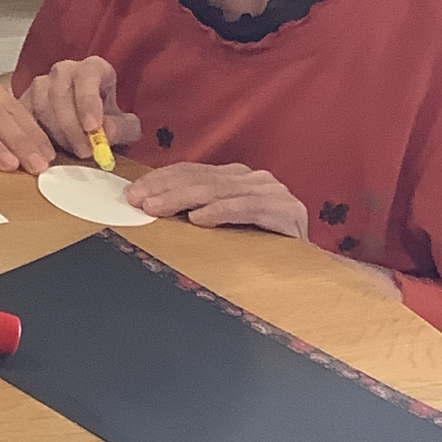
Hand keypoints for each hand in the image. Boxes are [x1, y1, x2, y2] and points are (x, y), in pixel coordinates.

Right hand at [19, 57, 141, 161]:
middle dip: (73, 127)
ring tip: (73, 152)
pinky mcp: (23, 102)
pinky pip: (25, 118)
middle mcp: (64, 71)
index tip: (93, 127)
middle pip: (61, 93)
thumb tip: (107, 131)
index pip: (87, 75)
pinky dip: (36, 137)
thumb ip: (121, 128)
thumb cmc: (105, 122)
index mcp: (92, 69)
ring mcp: (40, 84)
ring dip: (58, 134)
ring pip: (42, 107)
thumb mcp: (124, 127)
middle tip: (85, 151)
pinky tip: (49, 153)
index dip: (88, 101)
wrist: (85, 128)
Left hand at [125, 161, 306, 236]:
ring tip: (157, 208)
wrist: (309, 270)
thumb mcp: (221, 224)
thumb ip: (195, 209)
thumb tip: (148, 207)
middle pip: (203, 180)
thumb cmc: (258, 250)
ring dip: (183, 199)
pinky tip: (199, 218)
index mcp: (237, 178)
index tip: (133, 193)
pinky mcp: (287, 211)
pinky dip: (222, 212)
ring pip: (220, 191)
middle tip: (138, 201)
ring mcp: (272, 192)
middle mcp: (255, 179)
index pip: (193, 172)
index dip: (161, 180)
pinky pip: (248, 208)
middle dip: (165, 190)